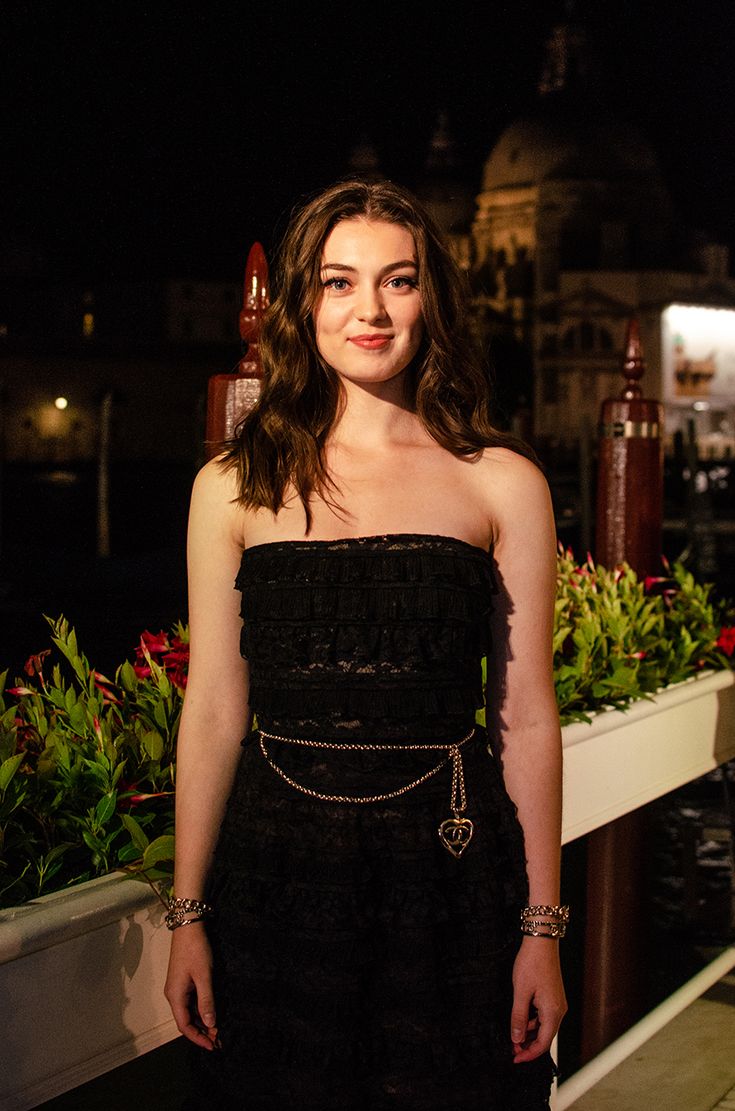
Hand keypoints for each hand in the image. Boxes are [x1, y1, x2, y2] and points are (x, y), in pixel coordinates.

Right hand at [164, 924, 218, 1050]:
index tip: (212, 1046)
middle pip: (186, 1021)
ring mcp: (178, 988)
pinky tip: (212, 1013)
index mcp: (175, 996)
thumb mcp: (204, 976)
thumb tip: (211, 1024)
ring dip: (202, 1021)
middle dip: (202, 1032)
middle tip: (219, 1040)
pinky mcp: (183, 981)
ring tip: (218, 1030)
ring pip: (189, 1012)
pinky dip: (201, 1010)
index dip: (198, 1038)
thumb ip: (206, 1001)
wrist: (189, 927)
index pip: (184, 1026)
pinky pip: (191, 1002)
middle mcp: (173, 995)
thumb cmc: (196, 950)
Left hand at [510, 937, 566, 1063]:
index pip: (542, 1044)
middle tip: (511, 1047)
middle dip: (528, 1044)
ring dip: (529, 1032)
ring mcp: (557, 1003)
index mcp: (553, 1012)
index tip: (514, 1058)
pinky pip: (543, 1015)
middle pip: (545, 1037)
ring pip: (544, 1026)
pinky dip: (533, 1021)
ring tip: (513, 1033)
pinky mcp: (553, 996)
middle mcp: (559, 1010)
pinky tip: (521, 1018)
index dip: (528, 1054)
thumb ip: (518, 1017)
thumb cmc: (532, 964)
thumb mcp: (520, 992)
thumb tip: (516, 1039)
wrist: (542, 942)